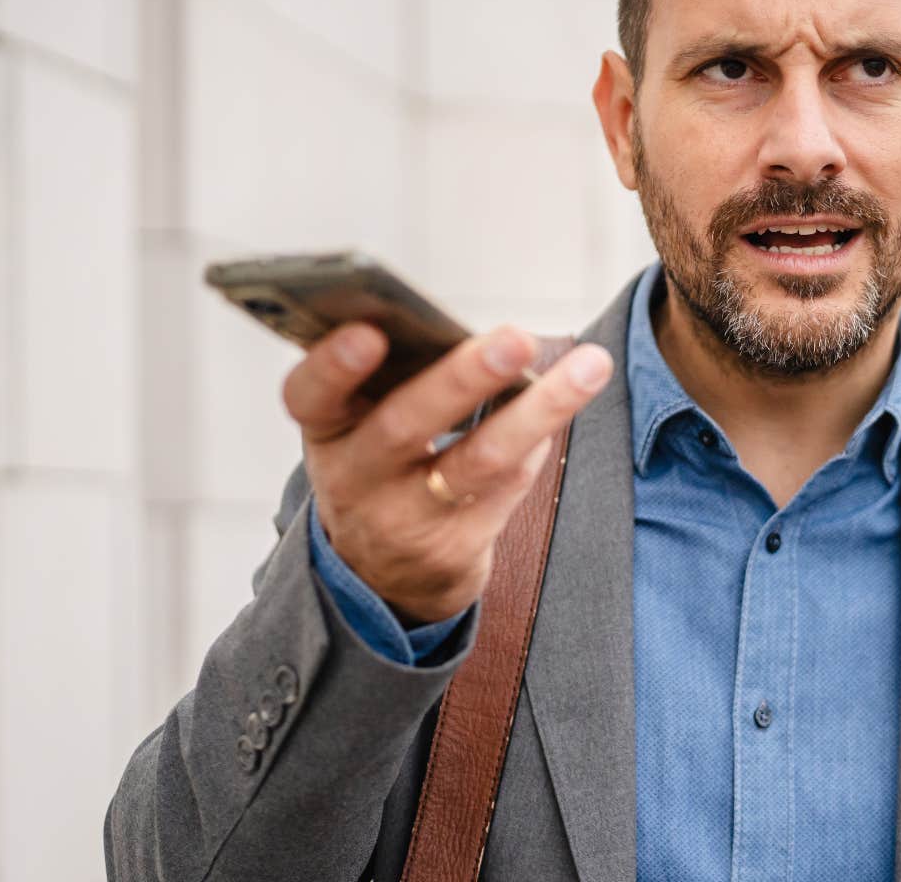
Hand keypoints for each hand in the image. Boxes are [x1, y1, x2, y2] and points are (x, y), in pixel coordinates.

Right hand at [283, 324, 613, 623]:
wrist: (381, 574)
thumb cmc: (380, 464)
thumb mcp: (360, 427)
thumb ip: (393, 379)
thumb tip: (474, 327)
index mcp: (326, 431)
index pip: (310, 396)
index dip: (333, 366)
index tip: (368, 332)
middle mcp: (355, 480)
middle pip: (405, 425)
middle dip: (463, 378)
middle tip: (516, 337)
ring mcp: (404, 521)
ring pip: (479, 461)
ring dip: (540, 410)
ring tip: (590, 366)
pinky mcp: (454, 550)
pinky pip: (507, 486)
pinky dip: (538, 439)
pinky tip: (565, 400)